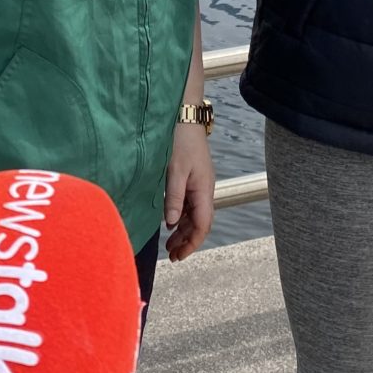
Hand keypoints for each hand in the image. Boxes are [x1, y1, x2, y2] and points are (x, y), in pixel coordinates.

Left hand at [164, 118, 214, 261]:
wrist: (184, 116)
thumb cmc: (180, 140)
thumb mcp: (175, 171)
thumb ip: (174, 198)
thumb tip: (170, 224)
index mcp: (203, 190)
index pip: (202, 225)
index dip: (192, 243)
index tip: (179, 256)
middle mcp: (204, 189)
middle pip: (199, 223)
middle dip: (187, 241)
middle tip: (172, 256)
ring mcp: (198, 184)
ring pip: (193, 215)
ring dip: (182, 230)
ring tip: (169, 245)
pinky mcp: (191, 178)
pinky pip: (188, 204)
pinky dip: (179, 217)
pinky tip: (170, 222)